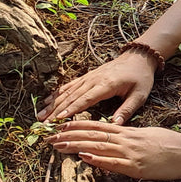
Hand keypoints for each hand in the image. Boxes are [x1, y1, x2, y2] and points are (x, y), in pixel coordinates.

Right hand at [38, 50, 156, 124]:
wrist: (138, 57)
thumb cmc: (140, 77)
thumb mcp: (139, 95)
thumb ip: (127, 110)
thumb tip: (115, 125)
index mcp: (106, 85)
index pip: (86, 99)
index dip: (71, 109)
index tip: (58, 120)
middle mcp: (94, 80)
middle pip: (72, 96)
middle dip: (56, 110)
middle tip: (42, 123)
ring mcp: (89, 77)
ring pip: (67, 91)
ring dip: (53, 103)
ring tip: (40, 114)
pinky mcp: (87, 76)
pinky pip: (70, 85)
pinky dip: (57, 93)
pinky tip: (47, 100)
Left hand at [45, 120, 180, 179]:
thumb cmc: (171, 143)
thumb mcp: (147, 134)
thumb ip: (130, 135)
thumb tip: (117, 135)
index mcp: (128, 132)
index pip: (97, 126)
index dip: (77, 125)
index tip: (60, 125)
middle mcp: (126, 140)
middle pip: (92, 135)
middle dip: (69, 136)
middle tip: (49, 137)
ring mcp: (130, 153)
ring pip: (98, 147)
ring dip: (77, 146)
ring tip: (58, 146)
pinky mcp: (136, 167)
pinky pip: (113, 163)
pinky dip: (98, 160)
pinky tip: (84, 158)